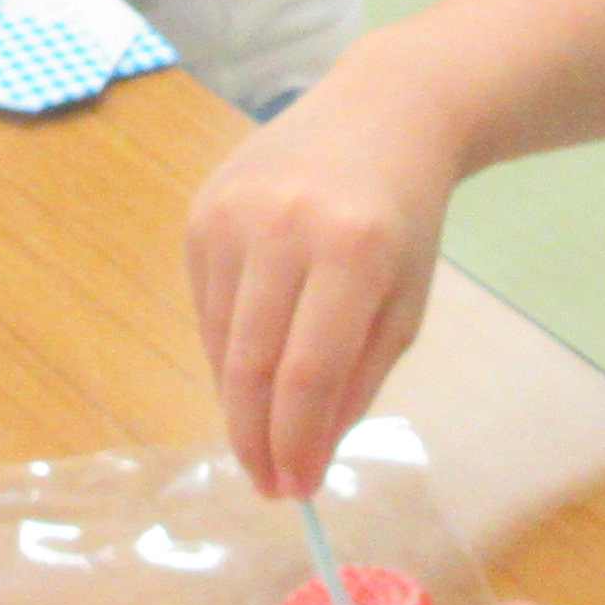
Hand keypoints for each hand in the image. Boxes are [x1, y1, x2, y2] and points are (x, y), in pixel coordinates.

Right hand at [190, 62, 460, 492]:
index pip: (306, 374)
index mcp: (352, 251)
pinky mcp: (200, 209)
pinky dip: (227, 349)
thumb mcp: (405, 304)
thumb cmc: (404, 220)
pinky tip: (253, 360)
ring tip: (265, 430)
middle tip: (268, 485)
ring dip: (239, 400)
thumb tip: (306, 457)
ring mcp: (232, 213)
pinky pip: (205, 305)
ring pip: (220, 341)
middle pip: (250, 364)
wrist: (380, 111)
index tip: (296, 492)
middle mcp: (284, 226)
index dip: (295, 444)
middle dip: (255, 439)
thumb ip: (357, 382)